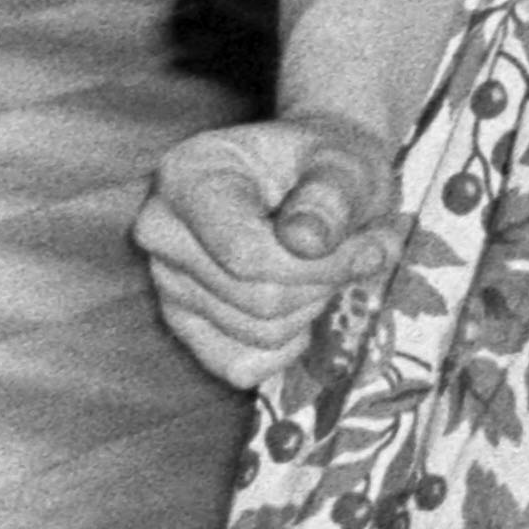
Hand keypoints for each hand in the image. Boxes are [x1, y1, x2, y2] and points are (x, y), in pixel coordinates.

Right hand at [135, 106, 395, 389]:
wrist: (309, 177)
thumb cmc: (326, 166)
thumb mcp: (348, 162)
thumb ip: (333, 194)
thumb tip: (305, 241)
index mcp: (187, 176)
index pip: (246, 255)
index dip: (319, 264)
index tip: (366, 243)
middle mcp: (162, 231)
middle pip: (258, 299)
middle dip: (325, 283)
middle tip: (361, 252)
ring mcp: (168, 282)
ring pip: (258, 333)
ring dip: (313, 307)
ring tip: (332, 266)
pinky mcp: (184, 325)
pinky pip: (241, 365)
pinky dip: (287, 345)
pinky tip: (301, 301)